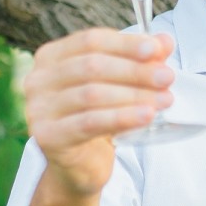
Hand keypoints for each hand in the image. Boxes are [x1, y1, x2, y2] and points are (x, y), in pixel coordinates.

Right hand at [23, 28, 175, 196]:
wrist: (80, 165)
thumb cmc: (98, 116)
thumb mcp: (119, 84)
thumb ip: (140, 60)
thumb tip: (165, 41)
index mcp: (51, 56)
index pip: (91, 40)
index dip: (126, 44)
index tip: (157, 49)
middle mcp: (38, 79)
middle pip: (92, 67)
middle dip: (135, 71)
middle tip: (167, 77)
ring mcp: (38, 109)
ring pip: (93, 94)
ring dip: (134, 95)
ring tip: (165, 99)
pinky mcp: (47, 136)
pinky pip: (90, 123)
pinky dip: (122, 117)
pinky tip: (146, 116)